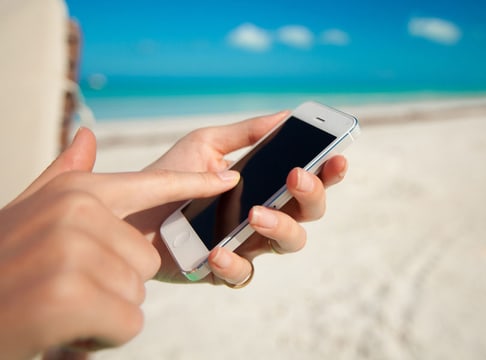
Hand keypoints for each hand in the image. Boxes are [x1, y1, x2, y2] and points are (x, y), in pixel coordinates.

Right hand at [0, 129, 240, 357]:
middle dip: (117, 282)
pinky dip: (102, 334)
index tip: (228, 177)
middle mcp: (77, 212)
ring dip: (106, 309)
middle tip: (70, 287)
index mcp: (75, 191)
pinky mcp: (73, 296)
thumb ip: (65, 173)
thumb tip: (88, 135)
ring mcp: (74, 251)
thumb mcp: (31, 210)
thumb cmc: (1, 263)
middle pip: (147, 256)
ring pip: (138, 290)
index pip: (152, 184)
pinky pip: (128, 321)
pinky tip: (66, 326)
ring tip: (63, 305)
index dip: (193, 183)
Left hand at [126, 111, 348, 285]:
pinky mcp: (223, 268)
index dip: (329, 172)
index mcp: (266, 186)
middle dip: (311, 196)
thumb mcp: (207, 144)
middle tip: (294, 178)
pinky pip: (243, 274)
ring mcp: (247, 244)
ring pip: (289, 244)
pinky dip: (234, 263)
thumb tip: (286, 115)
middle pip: (310, 214)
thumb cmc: (171, 175)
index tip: (337, 157)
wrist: (130, 211)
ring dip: (280, 226)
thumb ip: (246, 133)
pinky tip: (217, 251)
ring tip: (254, 213)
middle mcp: (264, 216)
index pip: (309, 181)